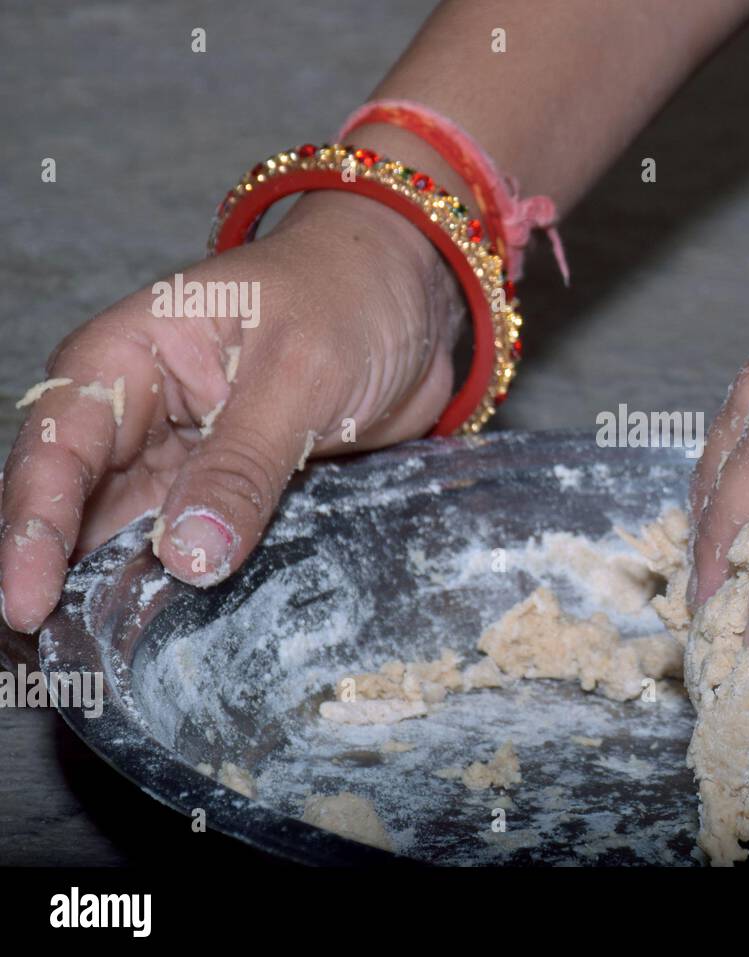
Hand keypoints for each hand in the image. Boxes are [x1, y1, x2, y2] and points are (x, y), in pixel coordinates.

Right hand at [0, 190, 462, 632]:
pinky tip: (167, 644)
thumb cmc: (347, 298)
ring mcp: (182, 458)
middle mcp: (137, 414)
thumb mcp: (298, 375)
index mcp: (126, 359)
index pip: (55, 452)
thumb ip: (242, 463)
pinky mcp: (230, 491)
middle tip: (51, 666)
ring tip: (95, 674)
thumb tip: (187, 558)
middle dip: (53, 582)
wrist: (410, 298)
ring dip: (111, 597)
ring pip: (124, 538)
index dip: (31, 532)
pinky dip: (176, 590)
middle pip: (71, 507)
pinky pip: (189, 546)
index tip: (25, 606)